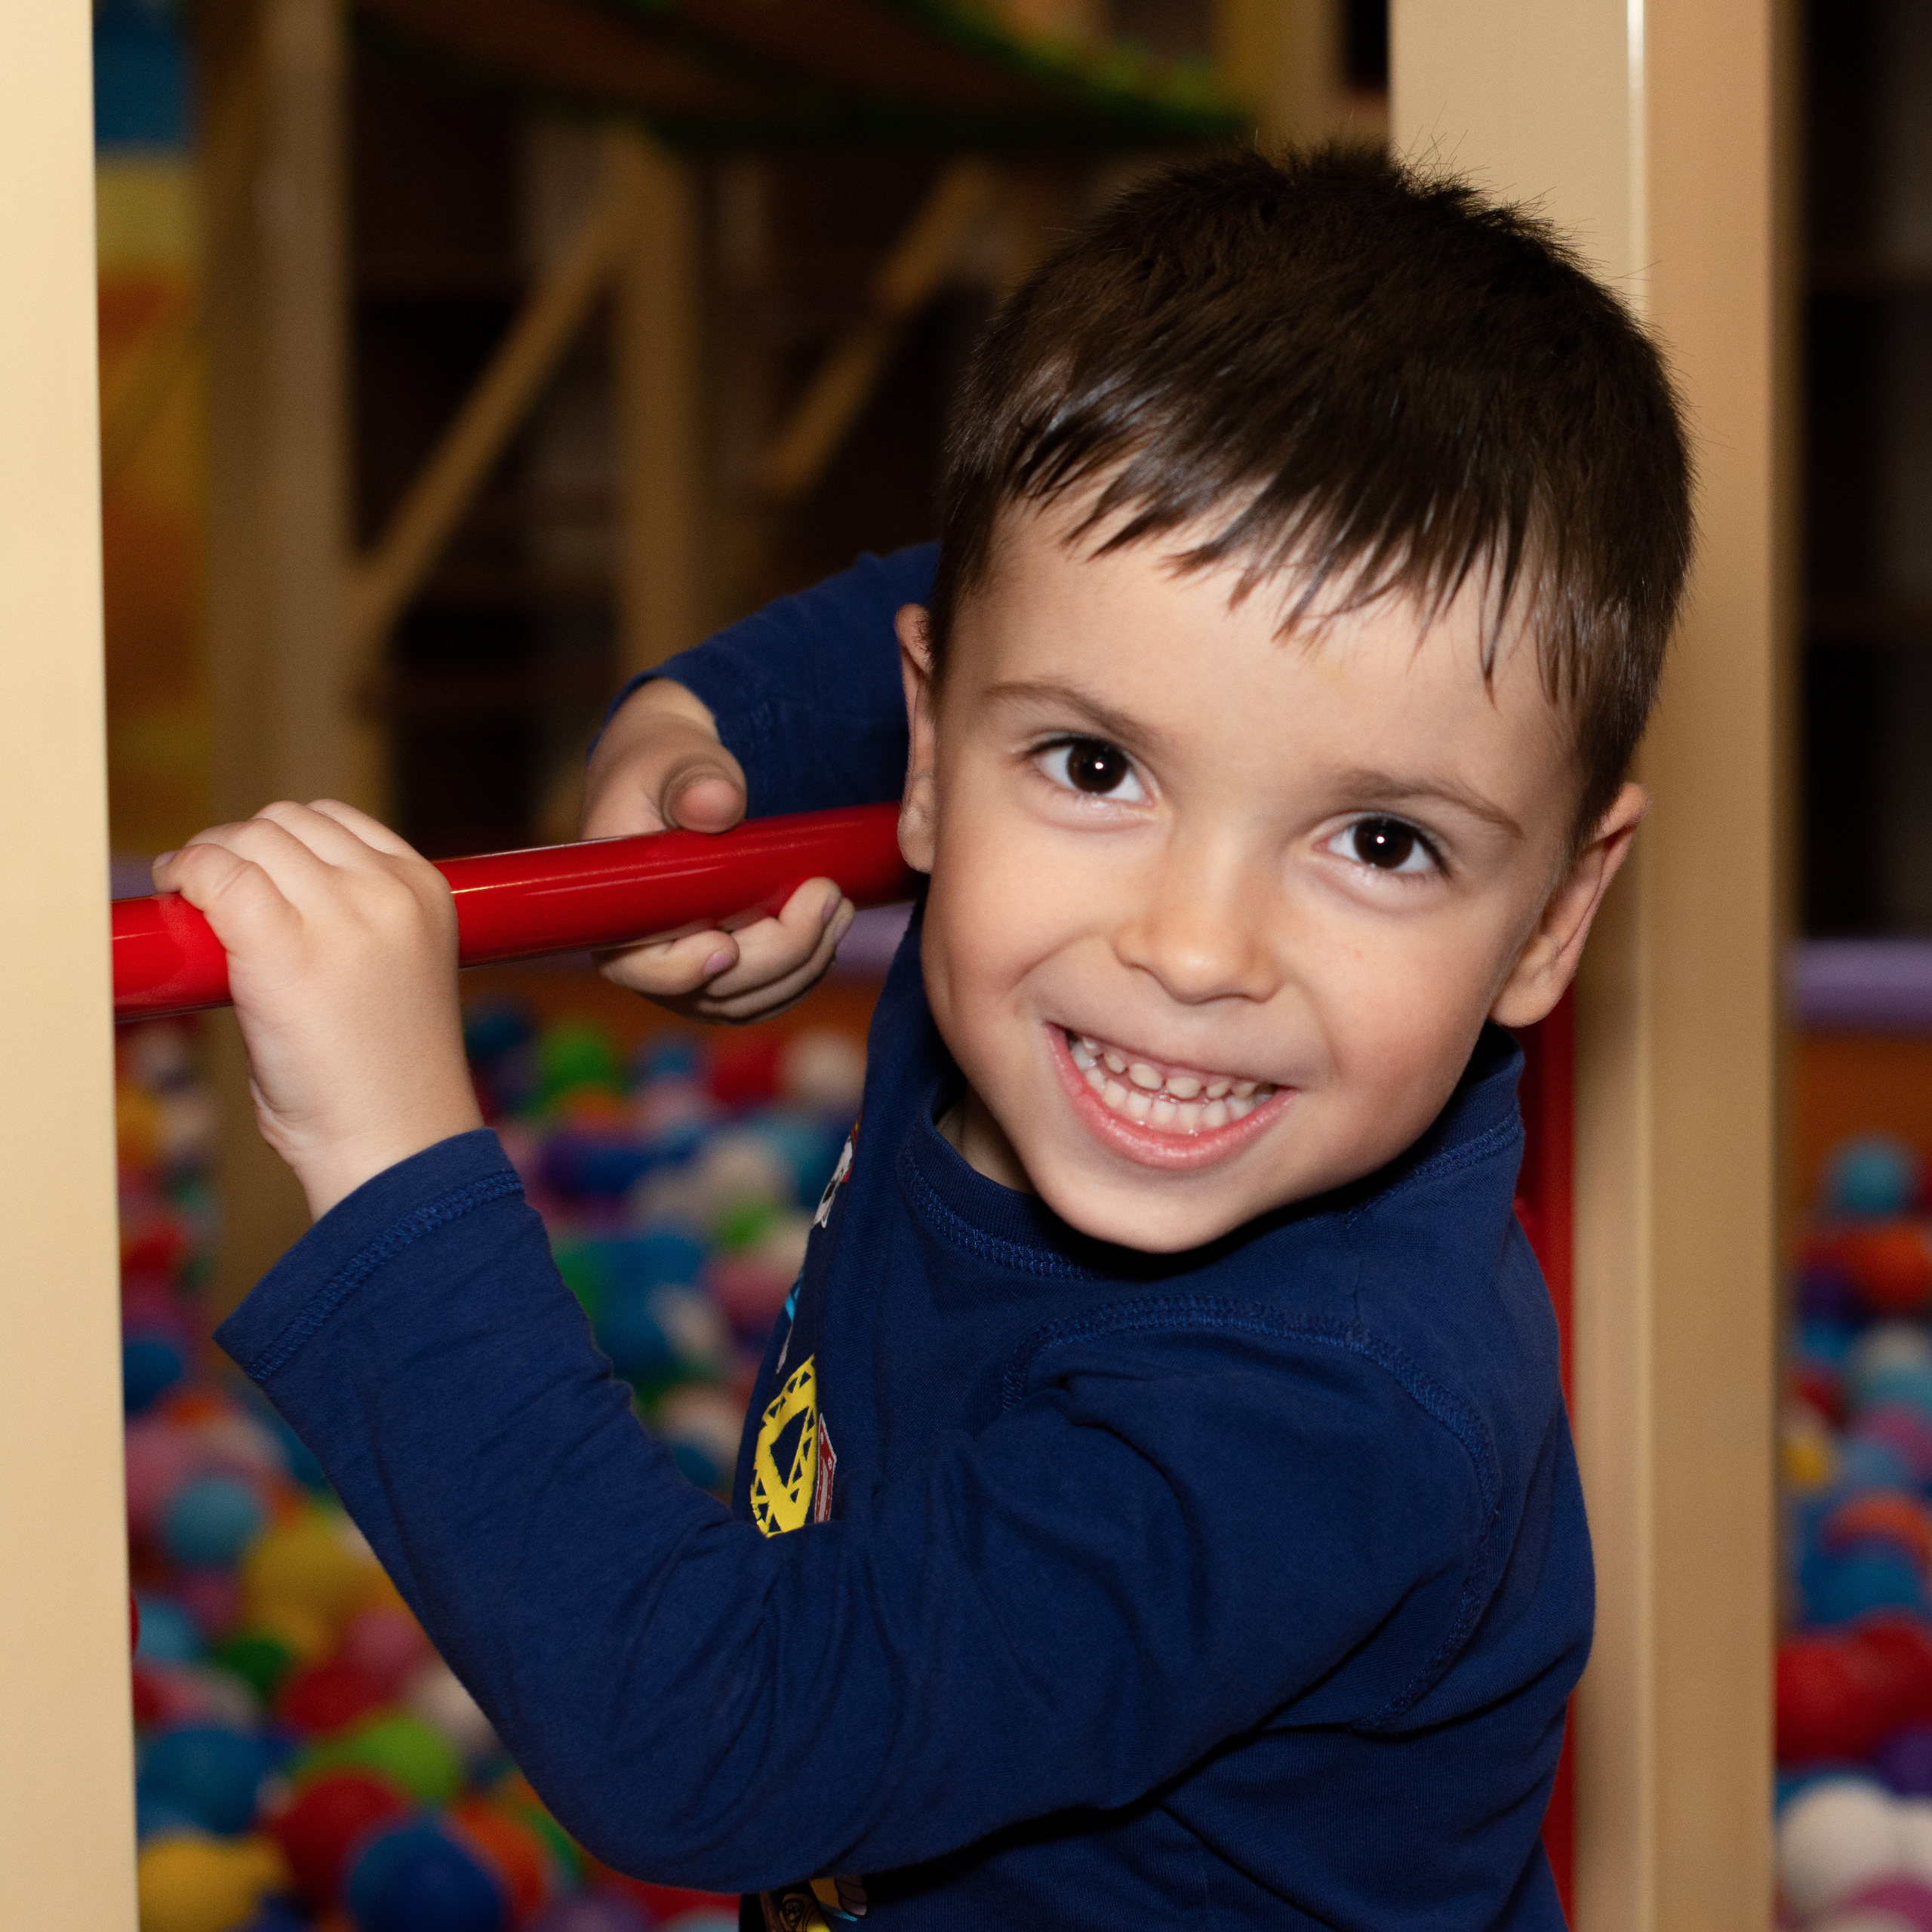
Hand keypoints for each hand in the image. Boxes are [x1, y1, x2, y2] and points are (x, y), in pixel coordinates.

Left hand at [152, 801, 482, 1219]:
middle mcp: (389, 892)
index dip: (281, 842)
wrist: (393, 1144)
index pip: (335, 820)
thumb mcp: (396, 970)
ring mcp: (340, 915)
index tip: (252, 878)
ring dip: (209, 860)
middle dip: (239, 848)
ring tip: (192, 900)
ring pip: (250, 839)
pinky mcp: (283, 947)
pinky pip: (218, 874)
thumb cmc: (383, 1077)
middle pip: (286, 821)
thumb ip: (354, 918)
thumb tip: (257, 884)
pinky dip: (187, 875)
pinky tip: (177, 898)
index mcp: (425, 891)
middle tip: (209, 893)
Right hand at [581, 677, 854, 1020]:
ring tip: (838, 902)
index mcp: (616, 913)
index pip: (641, 969)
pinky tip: (832, 923)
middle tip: (826, 894)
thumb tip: (717, 804)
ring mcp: (691, 972)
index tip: (727, 946)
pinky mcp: (730, 971)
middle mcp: (647, 957)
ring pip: (752, 999)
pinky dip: (807, 967)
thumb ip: (693, 781)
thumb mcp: (674, 762)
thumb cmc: (667, 769)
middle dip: (780, 952)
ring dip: (804, 962)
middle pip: (715, 991)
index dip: (682, 972)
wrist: (681, 781)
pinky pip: (770, 992)